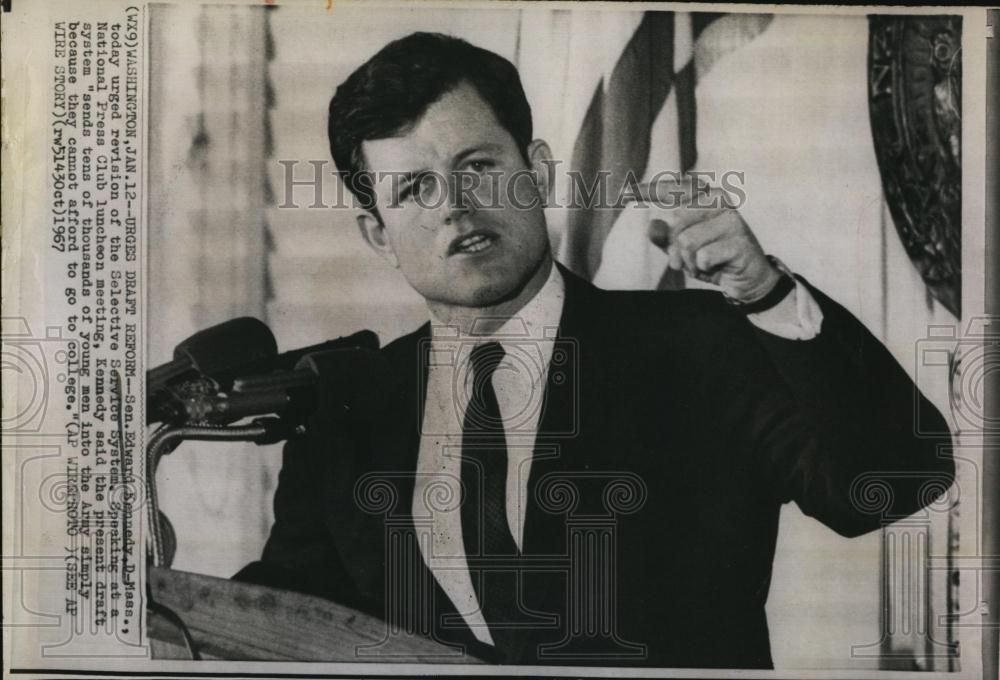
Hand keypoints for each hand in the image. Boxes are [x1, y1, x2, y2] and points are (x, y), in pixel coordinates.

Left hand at [640, 180, 780, 302]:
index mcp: (705, 195)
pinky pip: (703, 256)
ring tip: (704, 263)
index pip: (671, 190)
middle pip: (675, 223)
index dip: (646, 191)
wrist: (747, 279)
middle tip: (691, 259)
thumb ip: (664, 237)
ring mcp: (732, 219)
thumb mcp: (682, 249)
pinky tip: (717, 267)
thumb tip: (652, 226)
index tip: (621, 194)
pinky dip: (703, 268)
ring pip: (686, 242)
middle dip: (676, 248)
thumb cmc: (712, 258)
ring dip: (689, 261)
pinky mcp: (739, 241)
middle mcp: (720, 200)